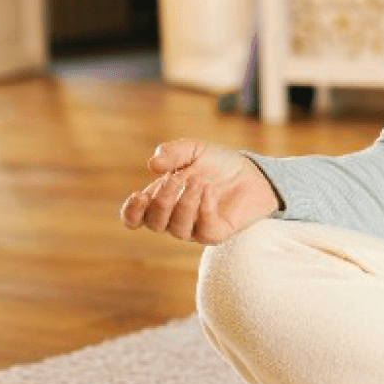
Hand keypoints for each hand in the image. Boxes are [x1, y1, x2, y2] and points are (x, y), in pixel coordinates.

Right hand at [119, 139, 279, 244]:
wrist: (252, 172)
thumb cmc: (218, 164)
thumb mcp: (193, 150)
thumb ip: (173, 153)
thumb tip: (152, 165)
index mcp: (162, 200)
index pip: (135, 218)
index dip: (131, 212)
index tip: (138, 195)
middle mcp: (175, 218)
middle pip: (155, 223)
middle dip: (162, 201)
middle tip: (176, 180)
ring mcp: (195, 228)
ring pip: (178, 229)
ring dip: (185, 203)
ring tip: (199, 180)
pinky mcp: (216, 233)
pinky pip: (204, 231)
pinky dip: (204, 209)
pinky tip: (209, 190)